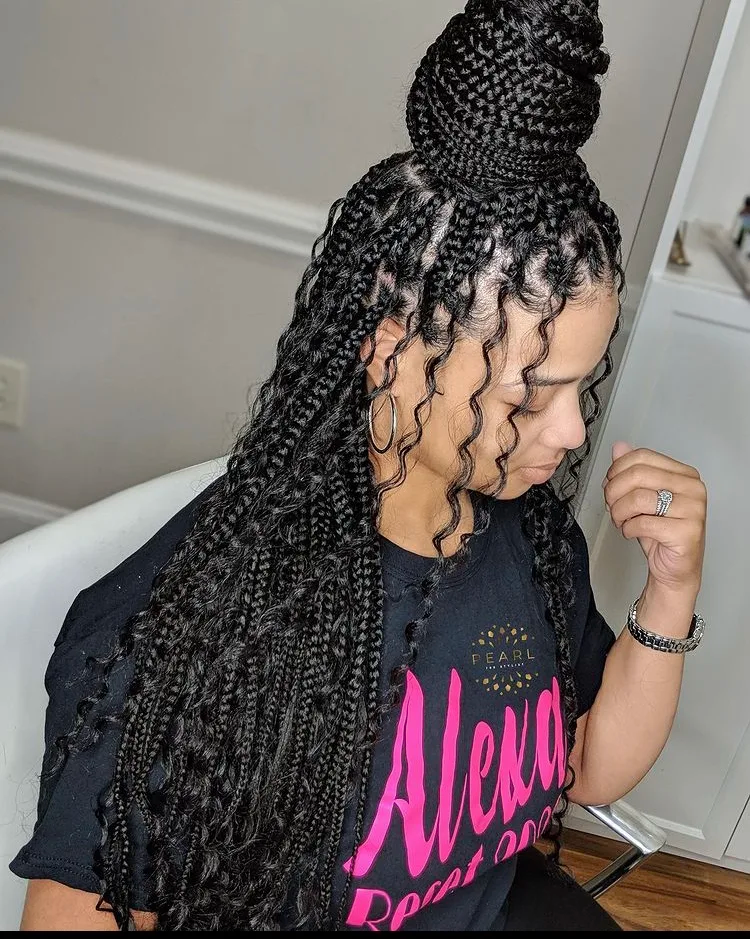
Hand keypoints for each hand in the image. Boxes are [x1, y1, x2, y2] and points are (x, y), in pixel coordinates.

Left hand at [602, 441, 706, 597]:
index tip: (610, 483)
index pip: (642, 457)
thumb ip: (632, 471)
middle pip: (637, 475)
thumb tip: (619, 447)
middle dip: (614, 492)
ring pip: (637, 499)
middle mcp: (693, 488)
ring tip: (621, 521)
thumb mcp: (642, 497)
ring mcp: (694, 510)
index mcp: (684, 474)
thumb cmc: (660, 532)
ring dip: (619, 513)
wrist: (674, 569)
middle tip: (611, 506)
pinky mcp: (687, 532)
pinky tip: (632, 532)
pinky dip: (629, 529)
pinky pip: (643, 523)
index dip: (617, 470)